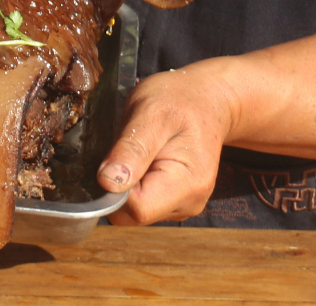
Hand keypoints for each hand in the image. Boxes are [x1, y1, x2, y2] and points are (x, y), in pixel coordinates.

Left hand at [96, 64, 235, 225]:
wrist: (207, 101)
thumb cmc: (181, 101)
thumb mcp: (151, 113)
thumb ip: (132, 149)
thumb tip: (107, 183)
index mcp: (187, 185)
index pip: (136, 208)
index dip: (114, 188)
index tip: (113, 157)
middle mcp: (188, 204)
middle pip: (132, 214)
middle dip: (117, 186)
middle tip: (125, 148)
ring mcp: (181, 204)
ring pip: (133, 210)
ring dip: (125, 184)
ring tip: (137, 150)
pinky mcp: (172, 200)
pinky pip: (140, 201)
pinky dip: (132, 183)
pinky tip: (141, 159)